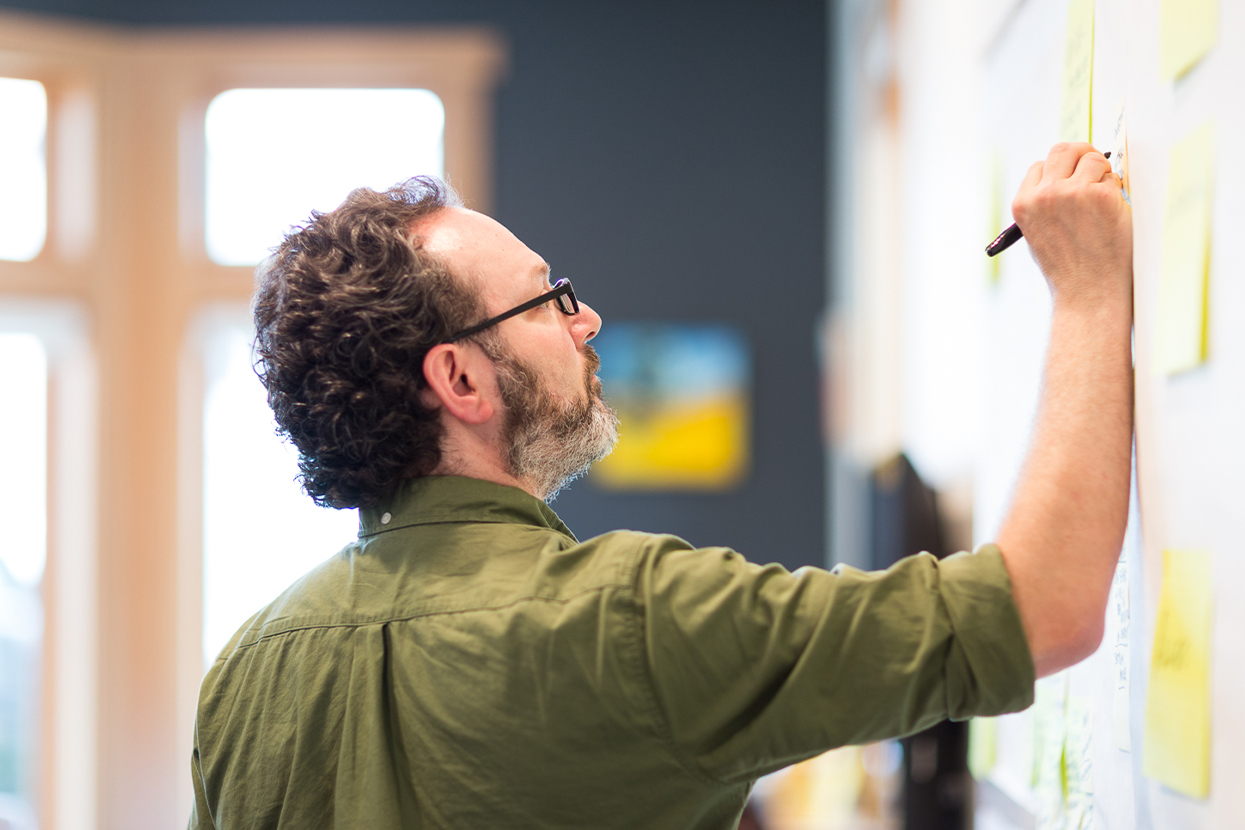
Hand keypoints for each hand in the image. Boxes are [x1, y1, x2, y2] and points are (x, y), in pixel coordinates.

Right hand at [1012, 142, 1131, 310]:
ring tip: (1104, 201)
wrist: (1089, 294)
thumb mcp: (1039, 233)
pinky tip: (1113, 213)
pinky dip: (1116, 189)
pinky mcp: (1101, 196)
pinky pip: (1113, 176)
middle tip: (1096, 169)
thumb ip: (1044, 203)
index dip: (1060, 170)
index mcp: (1023, 204)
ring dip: (1102, 173)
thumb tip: (1065, 175)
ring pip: (1092, 158)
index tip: (1073, 178)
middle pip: (1063, 150)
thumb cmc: (1067, 269)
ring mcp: (1073, 193)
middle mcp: (1044, 195)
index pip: (1040, 165)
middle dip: (1081, 155)